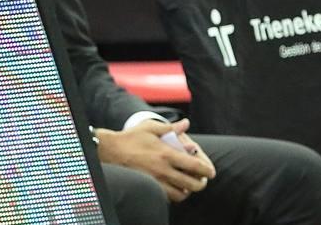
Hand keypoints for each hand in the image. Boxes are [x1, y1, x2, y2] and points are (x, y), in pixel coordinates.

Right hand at [96, 118, 215, 201]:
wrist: (109, 151)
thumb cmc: (131, 138)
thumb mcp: (151, 128)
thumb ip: (171, 128)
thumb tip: (186, 123)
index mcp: (166, 154)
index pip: (193, 166)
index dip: (206, 171)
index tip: (211, 172)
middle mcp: (162, 170)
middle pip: (190, 184)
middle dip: (200, 184)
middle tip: (202, 181)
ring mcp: (154, 181)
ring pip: (179, 194)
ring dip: (187, 191)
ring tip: (188, 186)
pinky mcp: (146, 187)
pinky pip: (165, 197)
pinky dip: (173, 195)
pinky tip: (174, 188)